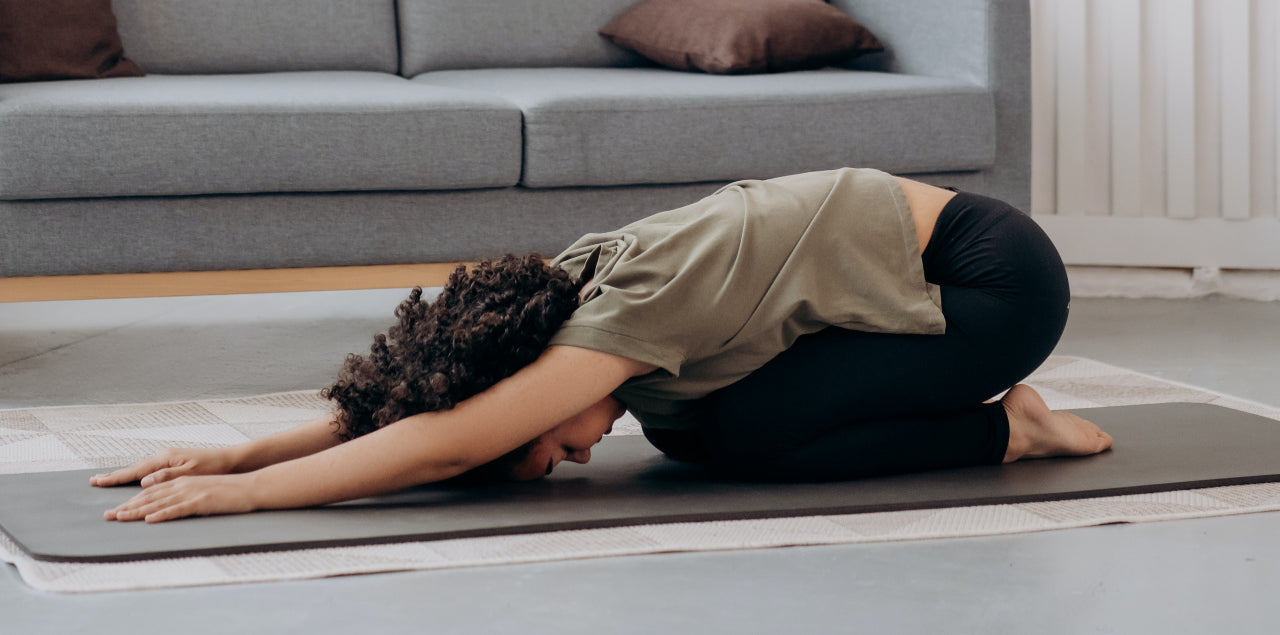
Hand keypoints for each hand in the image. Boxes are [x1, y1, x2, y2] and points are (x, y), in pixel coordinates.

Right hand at [90, 447, 238, 488]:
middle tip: (94, 482)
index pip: (134, 471)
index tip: (97, 482)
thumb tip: (144, 481)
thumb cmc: (212, 467)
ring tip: (108, 481)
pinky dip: (138, 476)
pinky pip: (150, 471)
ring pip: (140, 470)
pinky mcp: (174, 465)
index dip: (115, 478)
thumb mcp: (190, 472)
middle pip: (133, 470)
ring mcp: (168, 460)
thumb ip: (166, 476)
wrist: (230, 460)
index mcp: (164, 460)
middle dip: (114, 476)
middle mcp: (163, 458)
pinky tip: (135, 479)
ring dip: (124, 477)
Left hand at [104, 473, 257, 522]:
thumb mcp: (202, 490)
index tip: (116, 510)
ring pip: (158, 502)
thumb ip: (184, 496)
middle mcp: (182, 484)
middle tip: (107, 516)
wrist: (251, 486)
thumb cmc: (229, 491)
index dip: (131, 501)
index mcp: (181, 481)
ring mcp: (191, 492)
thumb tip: (167, 507)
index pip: (151, 492)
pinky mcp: (201, 501)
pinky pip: (178, 509)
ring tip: (119, 518)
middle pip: (149, 497)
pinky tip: (150, 520)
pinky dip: (162, 514)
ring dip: (137, 511)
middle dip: (126, 506)